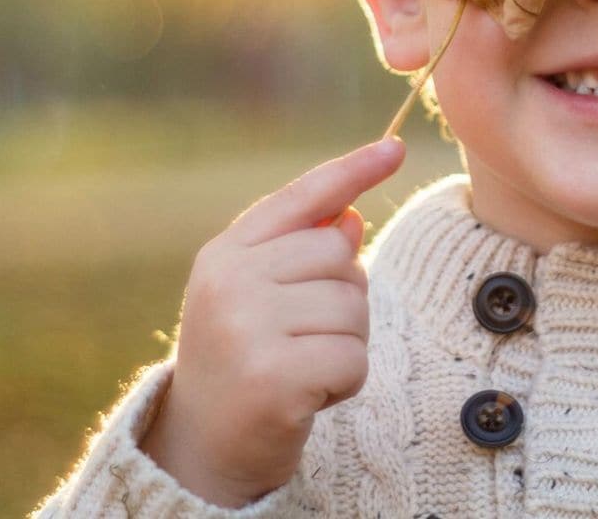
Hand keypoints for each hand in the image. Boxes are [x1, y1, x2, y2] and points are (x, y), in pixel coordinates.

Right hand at [140, 137, 404, 505]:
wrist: (201, 449)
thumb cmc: (244, 357)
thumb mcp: (259, 293)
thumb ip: (302, 249)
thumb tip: (352, 216)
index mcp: (225, 253)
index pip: (302, 198)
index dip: (353, 171)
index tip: (395, 147)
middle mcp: (229, 282)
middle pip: (340, 253)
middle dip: (343, 295)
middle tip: (303, 335)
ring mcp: (246, 328)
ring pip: (353, 305)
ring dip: (346, 342)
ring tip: (303, 365)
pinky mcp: (272, 377)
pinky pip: (354, 357)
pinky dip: (347, 380)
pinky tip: (311, 395)